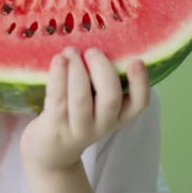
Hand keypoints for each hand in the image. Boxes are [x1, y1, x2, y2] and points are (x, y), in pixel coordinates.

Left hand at [20, 47, 149, 171]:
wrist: (51, 152)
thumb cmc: (77, 116)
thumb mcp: (97, 105)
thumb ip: (103, 82)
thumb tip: (101, 40)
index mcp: (119, 115)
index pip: (139, 103)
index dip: (141, 82)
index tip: (136, 60)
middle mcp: (102, 124)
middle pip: (110, 98)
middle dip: (102, 69)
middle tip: (93, 51)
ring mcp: (78, 128)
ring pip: (82, 99)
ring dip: (77, 70)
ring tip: (71, 52)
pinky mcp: (55, 126)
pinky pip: (58, 99)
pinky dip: (58, 76)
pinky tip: (58, 60)